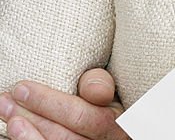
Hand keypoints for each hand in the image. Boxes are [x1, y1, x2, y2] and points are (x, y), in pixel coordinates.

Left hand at [0, 69, 125, 139]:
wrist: (105, 129)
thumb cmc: (104, 103)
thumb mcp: (110, 90)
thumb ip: (101, 84)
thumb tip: (93, 90)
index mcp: (118, 124)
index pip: (84, 116)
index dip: (50, 103)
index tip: (22, 87)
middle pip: (64, 136)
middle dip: (32, 116)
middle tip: (6, 99)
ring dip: (26, 135)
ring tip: (9, 118)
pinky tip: (17, 134)